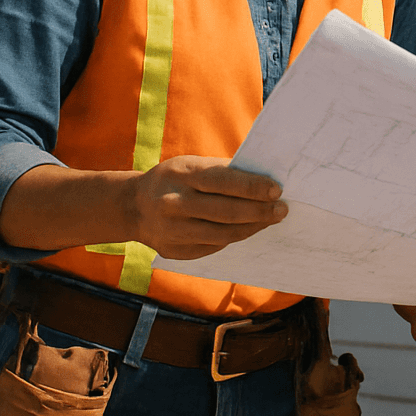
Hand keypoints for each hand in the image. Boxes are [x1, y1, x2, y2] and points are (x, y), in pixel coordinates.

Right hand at [131, 156, 286, 259]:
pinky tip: (250, 229)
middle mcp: (173, 204)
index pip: (222, 181)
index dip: (251, 187)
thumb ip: (222, 171)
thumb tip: (264, 179)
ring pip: (223, 234)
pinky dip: (235, 237)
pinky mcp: (175, 251)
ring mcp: (172, 231)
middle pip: (225, 212)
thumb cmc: (174, 179)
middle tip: (282, 209)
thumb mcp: (190, 164)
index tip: (276, 190)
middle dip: (259, 211)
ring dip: (252, 227)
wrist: (133, 207)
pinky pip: (213, 245)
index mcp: (180, 175)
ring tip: (271, 219)